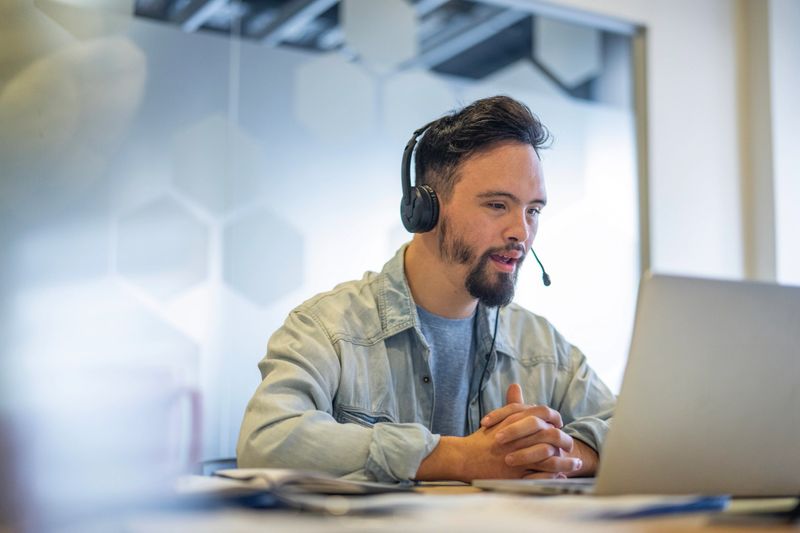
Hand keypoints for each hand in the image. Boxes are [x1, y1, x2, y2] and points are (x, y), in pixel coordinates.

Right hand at [415, 384, 596, 480]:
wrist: (464, 458)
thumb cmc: (482, 439)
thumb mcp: (497, 418)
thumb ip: (511, 404)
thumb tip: (516, 385)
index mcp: (515, 420)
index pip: (543, 414)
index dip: (555, 419)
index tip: (560, 424)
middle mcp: (518, 437)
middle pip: (551, 435)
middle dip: (566, 441)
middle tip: (573, 446)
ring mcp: (518, 455)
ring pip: (549, 458)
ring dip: (565, 462)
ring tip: (576, 465)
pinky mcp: (516, 473)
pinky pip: (540, 476)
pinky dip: (553, 477)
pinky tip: (561, 477)